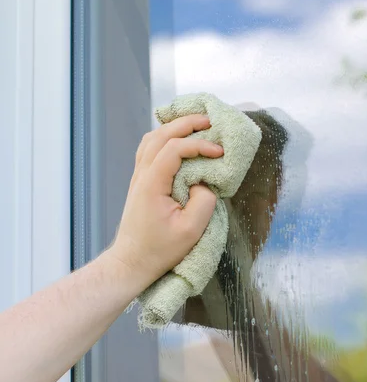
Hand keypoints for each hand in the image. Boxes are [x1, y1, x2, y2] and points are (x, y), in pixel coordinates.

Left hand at [107, 114, 222, 292]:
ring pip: (152, 138)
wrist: (132, 261)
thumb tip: (205, 182)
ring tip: (196, 125)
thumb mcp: (190, 231)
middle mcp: (141, 175)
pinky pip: (149, 149)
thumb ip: (203, 202)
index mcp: (152, 183)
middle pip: (161, 135)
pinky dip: (164, 138)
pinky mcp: (140, 182)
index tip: (219, 153)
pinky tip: (177, 140)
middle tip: (210, 120)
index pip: (175, 149)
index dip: (199, 145)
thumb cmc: (160, 250)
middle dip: (187, 123)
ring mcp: (138, 177)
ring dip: (174, 127)